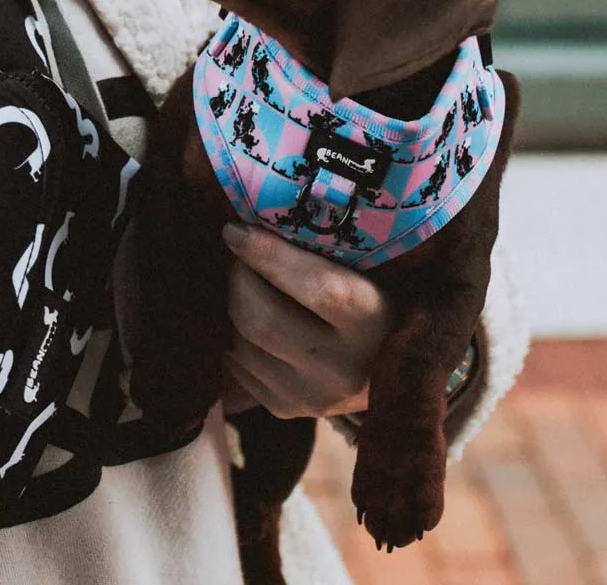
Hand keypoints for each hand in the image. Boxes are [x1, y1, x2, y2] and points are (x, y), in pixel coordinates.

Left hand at [219, 223, 388, 418]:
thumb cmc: (376, 299)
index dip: (268, 255)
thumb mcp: (367, 272)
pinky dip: (231, 335)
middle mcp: (345, 368)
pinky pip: (234, 364)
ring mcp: (313, 397)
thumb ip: (324, 250)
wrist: (396, 372)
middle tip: (238, 254)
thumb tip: (254, 218)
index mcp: (375, 322)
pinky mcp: (286, 410)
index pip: (318, 287)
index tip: (234, 229)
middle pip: (259, 317)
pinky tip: (248, 318)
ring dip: (232, 305)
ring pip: (239, 341)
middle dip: (237, 277)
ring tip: (246, 284)